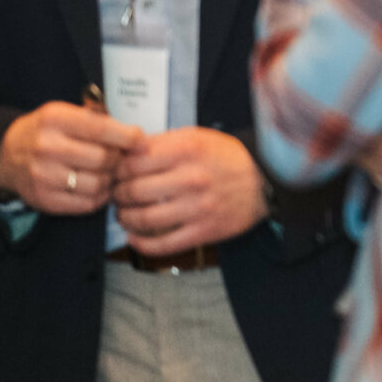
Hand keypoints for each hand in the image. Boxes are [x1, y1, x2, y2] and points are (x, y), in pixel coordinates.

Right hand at [0, 101, 142, 214]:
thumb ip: (98, 118)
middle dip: (117, 160)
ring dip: (110, 180)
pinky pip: (86, 203)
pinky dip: (99, 197)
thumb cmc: (48, 132)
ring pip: (98, 184)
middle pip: (102, 159)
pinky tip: (97, 187)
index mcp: (55, 119)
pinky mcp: (43, 199)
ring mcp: (42, 175)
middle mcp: (46, 147)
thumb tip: (137, 134)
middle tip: (120, 159)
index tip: (141, 141)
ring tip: (109, 173)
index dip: (127, 136)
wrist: (5, 155)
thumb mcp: (66, 113)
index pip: (100, 128)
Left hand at [111, 127, 267, 254]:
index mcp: (187, 150)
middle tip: (118, 194)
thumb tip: (125, 152)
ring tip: (124, 214)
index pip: (132, 161)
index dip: (117, 168)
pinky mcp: (204, 231)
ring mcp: (198, 207)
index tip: (116, 173)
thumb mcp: (197, 137)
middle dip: (118, 194)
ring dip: (125, 218)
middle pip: (133, 190)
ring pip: (143, 218)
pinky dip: (141, 244)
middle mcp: (191, 178)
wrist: (265, 180)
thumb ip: (162, 143)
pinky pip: (162, 244)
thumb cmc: (227, 157)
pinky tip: (134, 238)